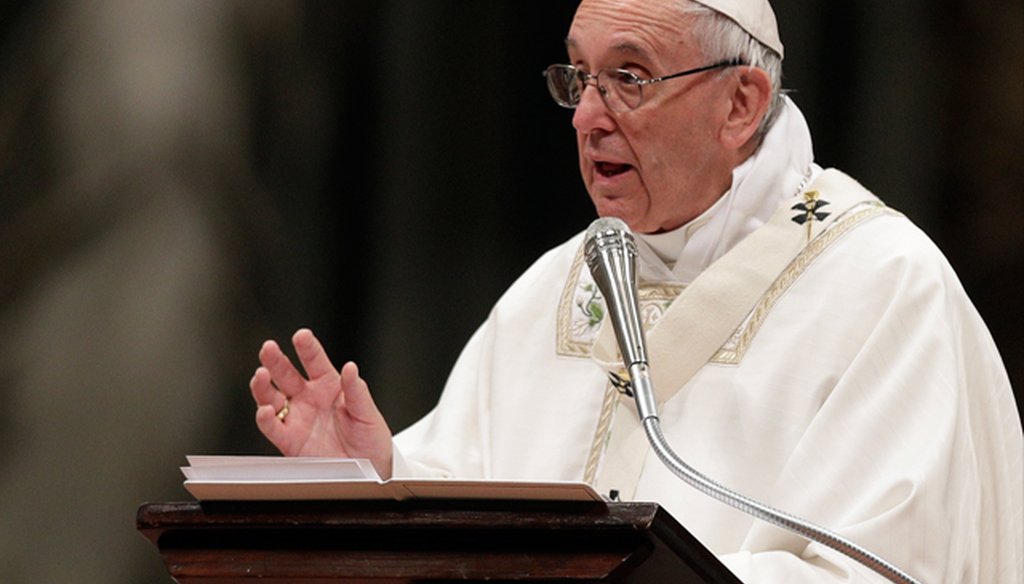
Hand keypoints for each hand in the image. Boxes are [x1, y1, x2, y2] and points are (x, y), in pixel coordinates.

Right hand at [249, 328, 393, 477]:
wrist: (369, 468)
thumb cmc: (370, 438)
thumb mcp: (368, 413)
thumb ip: (357, 392)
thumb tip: (350, 368)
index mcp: (329, 385)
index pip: (314, 361)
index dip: (307, 348)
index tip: (301, 335)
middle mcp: (309, 398)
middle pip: (286, 374)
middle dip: (275, 360)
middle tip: (268, 348)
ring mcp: (297, 418)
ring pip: (272, 397)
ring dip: (263, 386)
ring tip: (260, 375)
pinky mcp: (290, 440)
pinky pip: (273, 428)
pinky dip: (266, 419)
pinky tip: (264, 410)